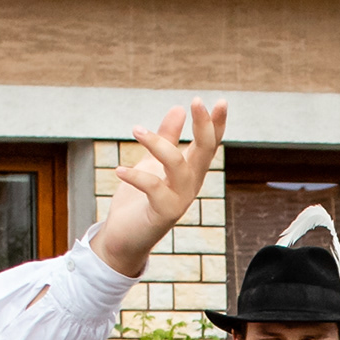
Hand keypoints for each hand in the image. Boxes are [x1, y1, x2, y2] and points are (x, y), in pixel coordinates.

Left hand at [90, 103, 232, 277]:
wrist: (124, 238)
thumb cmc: (138, 201)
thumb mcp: (151, 163)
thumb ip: (166, 138)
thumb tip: (178, 109)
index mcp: (190, 172)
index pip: (208, 145)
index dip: (216, 124)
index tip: (219, 101)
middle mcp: (190, 185)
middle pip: (204, 152)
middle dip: (203, 127)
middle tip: (197, 101)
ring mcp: (179, 200)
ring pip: (177, 165)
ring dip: (158, 144)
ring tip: (136, 130)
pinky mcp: (163, 213)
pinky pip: (153, 188)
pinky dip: (136, 177)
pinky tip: (119, 170)